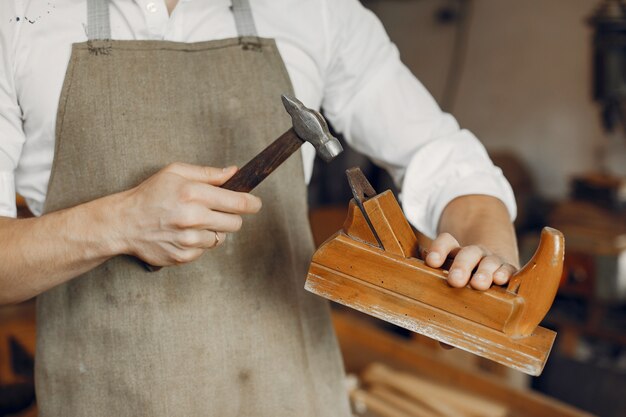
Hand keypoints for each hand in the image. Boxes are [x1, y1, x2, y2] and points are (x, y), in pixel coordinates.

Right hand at [115, 162, 261, 266]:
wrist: (123, 222)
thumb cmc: (150, 194)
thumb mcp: (175, 172)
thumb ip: (208, 173)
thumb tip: (234, 172)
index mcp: (193, 194)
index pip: (238, 202)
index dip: (252, 203)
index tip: (255, 203)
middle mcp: (193, 218)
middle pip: (235, 223)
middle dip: (232, 216)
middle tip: (219, 210)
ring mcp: (188, 240)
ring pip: (221, 238)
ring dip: (213, 229)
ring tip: (194, 221)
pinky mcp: (184, 256)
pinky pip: (205, 250)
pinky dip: (199, 242)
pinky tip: (184, 233)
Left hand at [423, 232, 517, 290]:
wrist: (491, 267)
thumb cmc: (460, 274)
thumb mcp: (445, 269)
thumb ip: (431, 269)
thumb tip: (410, 271)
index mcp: (454, 251)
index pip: (446, 242)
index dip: (438, 249)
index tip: (431, 262)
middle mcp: (474, 253)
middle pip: (468, 253)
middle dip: (461, 267)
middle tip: (454, 281)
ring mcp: (492, 261)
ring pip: (489, 262)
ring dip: (484, 272)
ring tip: (478, 284)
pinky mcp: (508, 270)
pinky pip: (508, 270)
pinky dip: (505, 273)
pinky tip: (500, 280)